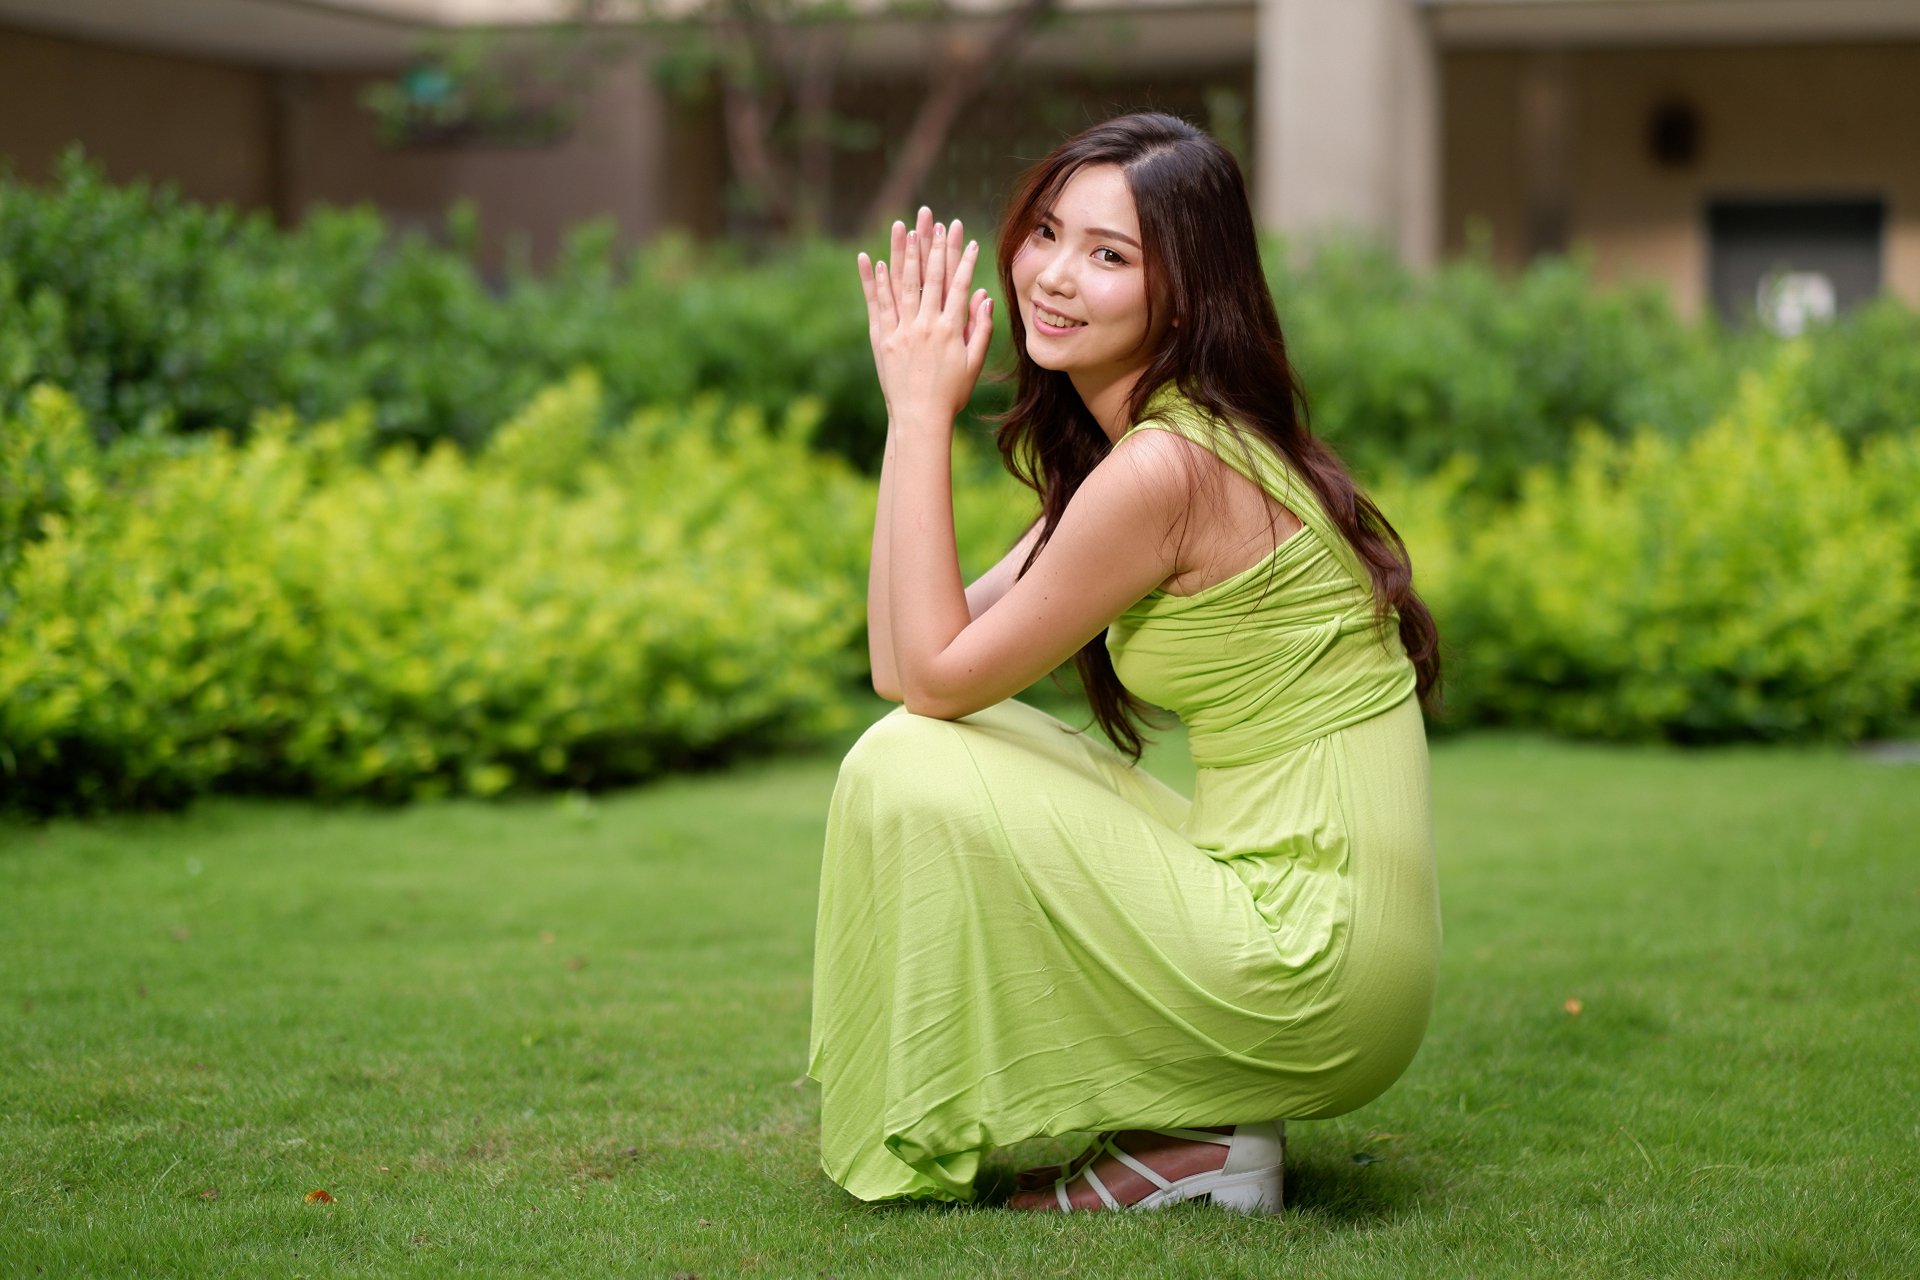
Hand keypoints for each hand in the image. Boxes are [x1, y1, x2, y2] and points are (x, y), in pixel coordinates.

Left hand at [857, 208, 993, 429]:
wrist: (919, 418)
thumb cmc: (951, 394)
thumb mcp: (973, 363)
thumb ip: (980, 329)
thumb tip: (984, 296)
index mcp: (950, 330)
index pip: (958, 285)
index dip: (962, 259)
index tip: (966, 237)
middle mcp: (924, 325)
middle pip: (930, 277)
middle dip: (933, 244)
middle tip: (934, 218)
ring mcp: (901, 331)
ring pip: (902, 284)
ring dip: (903, 253)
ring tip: (904, 226)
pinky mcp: (881, 339)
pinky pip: (877, 305)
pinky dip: (874, 282)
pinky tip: (874, 259)